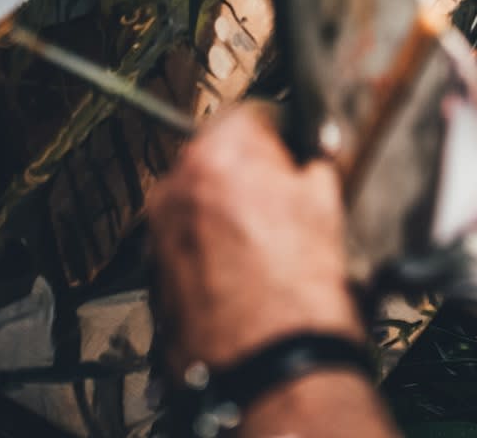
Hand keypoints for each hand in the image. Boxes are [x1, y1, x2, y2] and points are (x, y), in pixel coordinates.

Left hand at [146, 102, 363, 381]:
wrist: (271, 366)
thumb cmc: (299, 286)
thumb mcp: (325, 202)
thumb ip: (312, 161)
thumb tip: (312, 154)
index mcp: (219, 151)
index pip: (251, 111)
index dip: (281, 131)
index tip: (294, 148)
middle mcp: (176, 185)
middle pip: (216, 155)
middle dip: (247, 170)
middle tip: (283, 196)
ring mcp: (157, 232)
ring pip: (197, 200)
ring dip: (224, 208)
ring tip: (263, 241)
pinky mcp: (151, 274)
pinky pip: (184, 242)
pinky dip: (207, 248)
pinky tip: (242, 270)